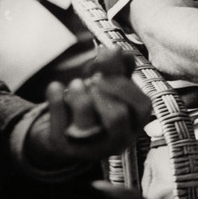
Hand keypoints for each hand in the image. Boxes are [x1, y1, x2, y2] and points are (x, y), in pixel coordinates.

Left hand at [25, 48, 152, 168]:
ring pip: (87, 125)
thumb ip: (117, 68)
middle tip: (92, 79)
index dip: (125, 86)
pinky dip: (56, 100)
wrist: (68, 133)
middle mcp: (118, 140)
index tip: (108, 73)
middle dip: (104, 92)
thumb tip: (119, 50)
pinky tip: (55, 86)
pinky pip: (59, 126)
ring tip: (75, 83)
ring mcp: (91, 148)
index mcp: (135, 123)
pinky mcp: (65, 148)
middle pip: (117, 117)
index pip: (142, 106)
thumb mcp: (111, 85)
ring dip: (80, 96)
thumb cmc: (98, 104)